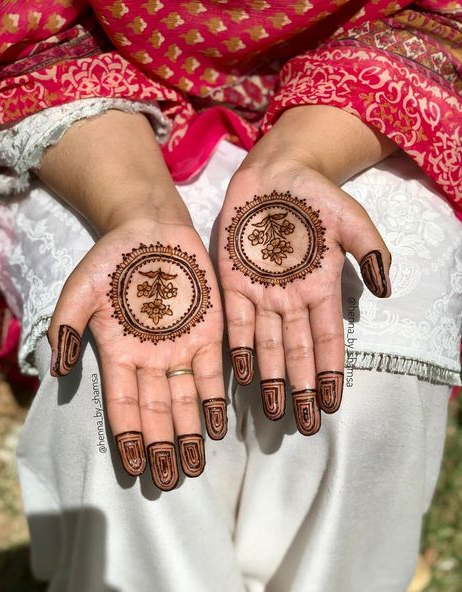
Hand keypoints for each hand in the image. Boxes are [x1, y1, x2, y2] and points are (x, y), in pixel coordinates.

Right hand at [48, 215, 225, 490]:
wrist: (151, 230)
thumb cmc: (112, 259)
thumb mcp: (80, 289)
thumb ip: (66, 327)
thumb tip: (55, 370)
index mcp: (119, 353)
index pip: (124, 404)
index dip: (129, 435)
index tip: (133, 468)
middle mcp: (151, 358)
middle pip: (157, 410)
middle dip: (162, 446)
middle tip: (169, 481)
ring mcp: (181, 347)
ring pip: (185, 399)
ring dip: (189, 433)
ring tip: (193, 465)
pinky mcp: (209, 332)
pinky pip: (212, 371)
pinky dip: (215, 399)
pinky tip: (217, 426)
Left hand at [218, 156, 390, 434]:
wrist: (273, 174)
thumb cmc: (314, 196)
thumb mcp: (350, 218)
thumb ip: (369, 250)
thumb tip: (385, 290)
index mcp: (320, 288)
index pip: (327, 339)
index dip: (330, 371)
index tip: (332, 403)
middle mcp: (290, 299)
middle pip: (297, 352)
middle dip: (300, 388)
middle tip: (304, 425)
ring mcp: (260, 293)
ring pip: (267, 345)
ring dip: (271, 378)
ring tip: (273, 412)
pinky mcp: (232, 282)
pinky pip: (236, 322)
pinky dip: (240, 348)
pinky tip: (242, 374)